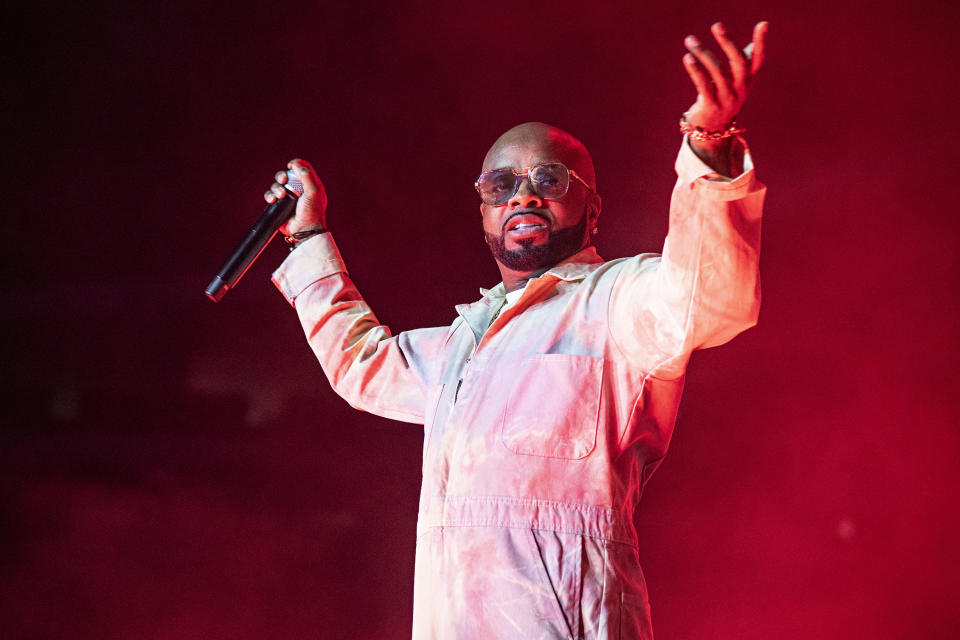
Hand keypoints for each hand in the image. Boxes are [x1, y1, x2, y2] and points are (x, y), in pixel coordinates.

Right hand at [264, 158, 327, 235]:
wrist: (304, 231)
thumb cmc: (312, 212)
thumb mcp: (314, 191)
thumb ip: (307, 175)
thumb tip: (296, 163)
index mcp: (309, 184)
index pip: (302, 168)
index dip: (295, 164)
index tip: (290, 166)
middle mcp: (298, 189)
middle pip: (286, 174)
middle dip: (282, 175)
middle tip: (283, 181)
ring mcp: (288, 197)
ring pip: (276, 185)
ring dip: (276, 188)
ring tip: (281, 196)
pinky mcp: (280, 205)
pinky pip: (270, 195)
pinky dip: (270, 196)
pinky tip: (273, 201)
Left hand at [682, 21, 767, 157]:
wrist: (712, 130)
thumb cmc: (724, 97)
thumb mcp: (736, 80)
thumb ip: (745, 58)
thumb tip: (762, 29)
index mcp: (748, 81)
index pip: (758, 60)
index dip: (761, 43)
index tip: (763, 24)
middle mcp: (741, 89)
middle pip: (738, 62)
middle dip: (728, 42)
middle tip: (717, 25)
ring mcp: (727, 98)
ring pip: (717, 71)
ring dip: (702, 53)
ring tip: (690, 40)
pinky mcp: (711, 106)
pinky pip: (703, 85)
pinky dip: (695, 70)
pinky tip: (688, 58)